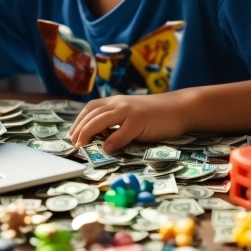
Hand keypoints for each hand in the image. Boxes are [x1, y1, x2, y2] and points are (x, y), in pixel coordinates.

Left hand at [69, 93, 187, 152]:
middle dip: (80, 129)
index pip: (91, 108)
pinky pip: (122, 132)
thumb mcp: (131, 114)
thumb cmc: (154, 114)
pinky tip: (107, 149)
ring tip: (82, 145)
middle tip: (74, 143)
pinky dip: (113, 141)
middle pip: (92, 115)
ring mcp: (129, 112)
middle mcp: (120, 104)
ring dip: (89, 133)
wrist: (178, 108)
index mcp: (116, 101)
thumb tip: (99, 136)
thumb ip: (116, 122)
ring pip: (102, 120)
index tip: (72, 134)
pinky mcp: (140, 121)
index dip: (79, 121)